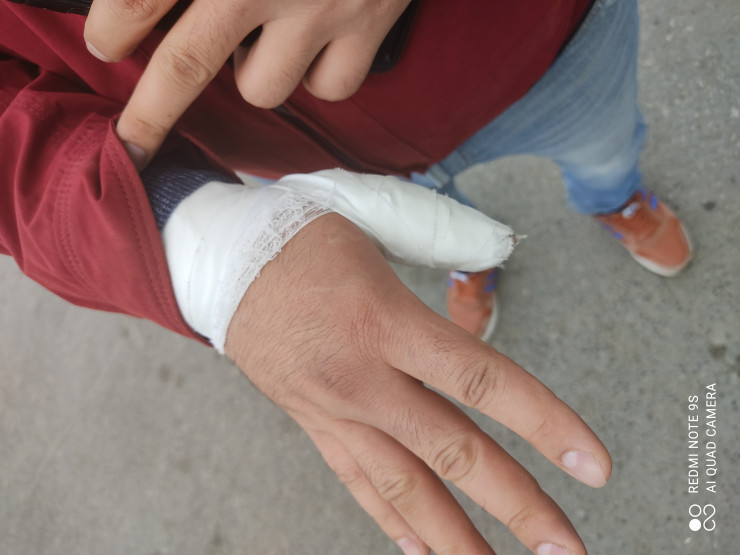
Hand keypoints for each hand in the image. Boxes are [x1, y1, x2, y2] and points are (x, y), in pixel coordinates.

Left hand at [84, 0, 411, 167]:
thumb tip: (138, 0)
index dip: (111, 28)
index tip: (104, 45)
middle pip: (189, 64)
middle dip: (151, 112)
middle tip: (133, 142)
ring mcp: (323, 8)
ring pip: (262, 87)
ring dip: (252, 73)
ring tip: (262, 42)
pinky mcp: (370, 25)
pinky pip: (328, 88)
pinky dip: (314, 77)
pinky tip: (311, 49)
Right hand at [225, 213, 610, 553]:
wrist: (220, 261)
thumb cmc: (300, 236)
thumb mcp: (373, 216)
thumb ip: (443, 236)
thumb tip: (497, 255)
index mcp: (382, 319)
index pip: (480, 379)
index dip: (544, 423)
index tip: (592, 464)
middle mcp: (360, 376)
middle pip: (450, 451)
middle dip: (516, 504)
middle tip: (566, 548)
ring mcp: (332, 409)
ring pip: (402, 487)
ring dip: (456, 539)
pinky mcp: (312, 424)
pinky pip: (358, 482)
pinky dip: (396, 522)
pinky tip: (426, 552)